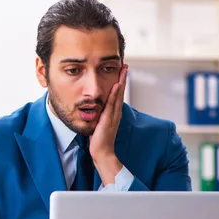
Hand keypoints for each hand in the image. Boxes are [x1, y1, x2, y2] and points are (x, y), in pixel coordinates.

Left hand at [89, 65, 127, 183]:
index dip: (119, 83)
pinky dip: (115, 94)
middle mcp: (115, 112)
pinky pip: (112, 104)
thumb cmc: (98, 140)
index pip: (117, 95)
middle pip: (120, 92)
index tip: (120, 72)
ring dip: (121, 82)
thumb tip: (93, 108)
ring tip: (123, 70)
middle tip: (125, 65)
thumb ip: (98, 116)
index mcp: (113, 113)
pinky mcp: (109, 118)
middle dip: (123, 78)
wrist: (102, 152)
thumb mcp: (98, 124)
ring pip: (118, 95)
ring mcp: (114, 115)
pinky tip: (117, 85)